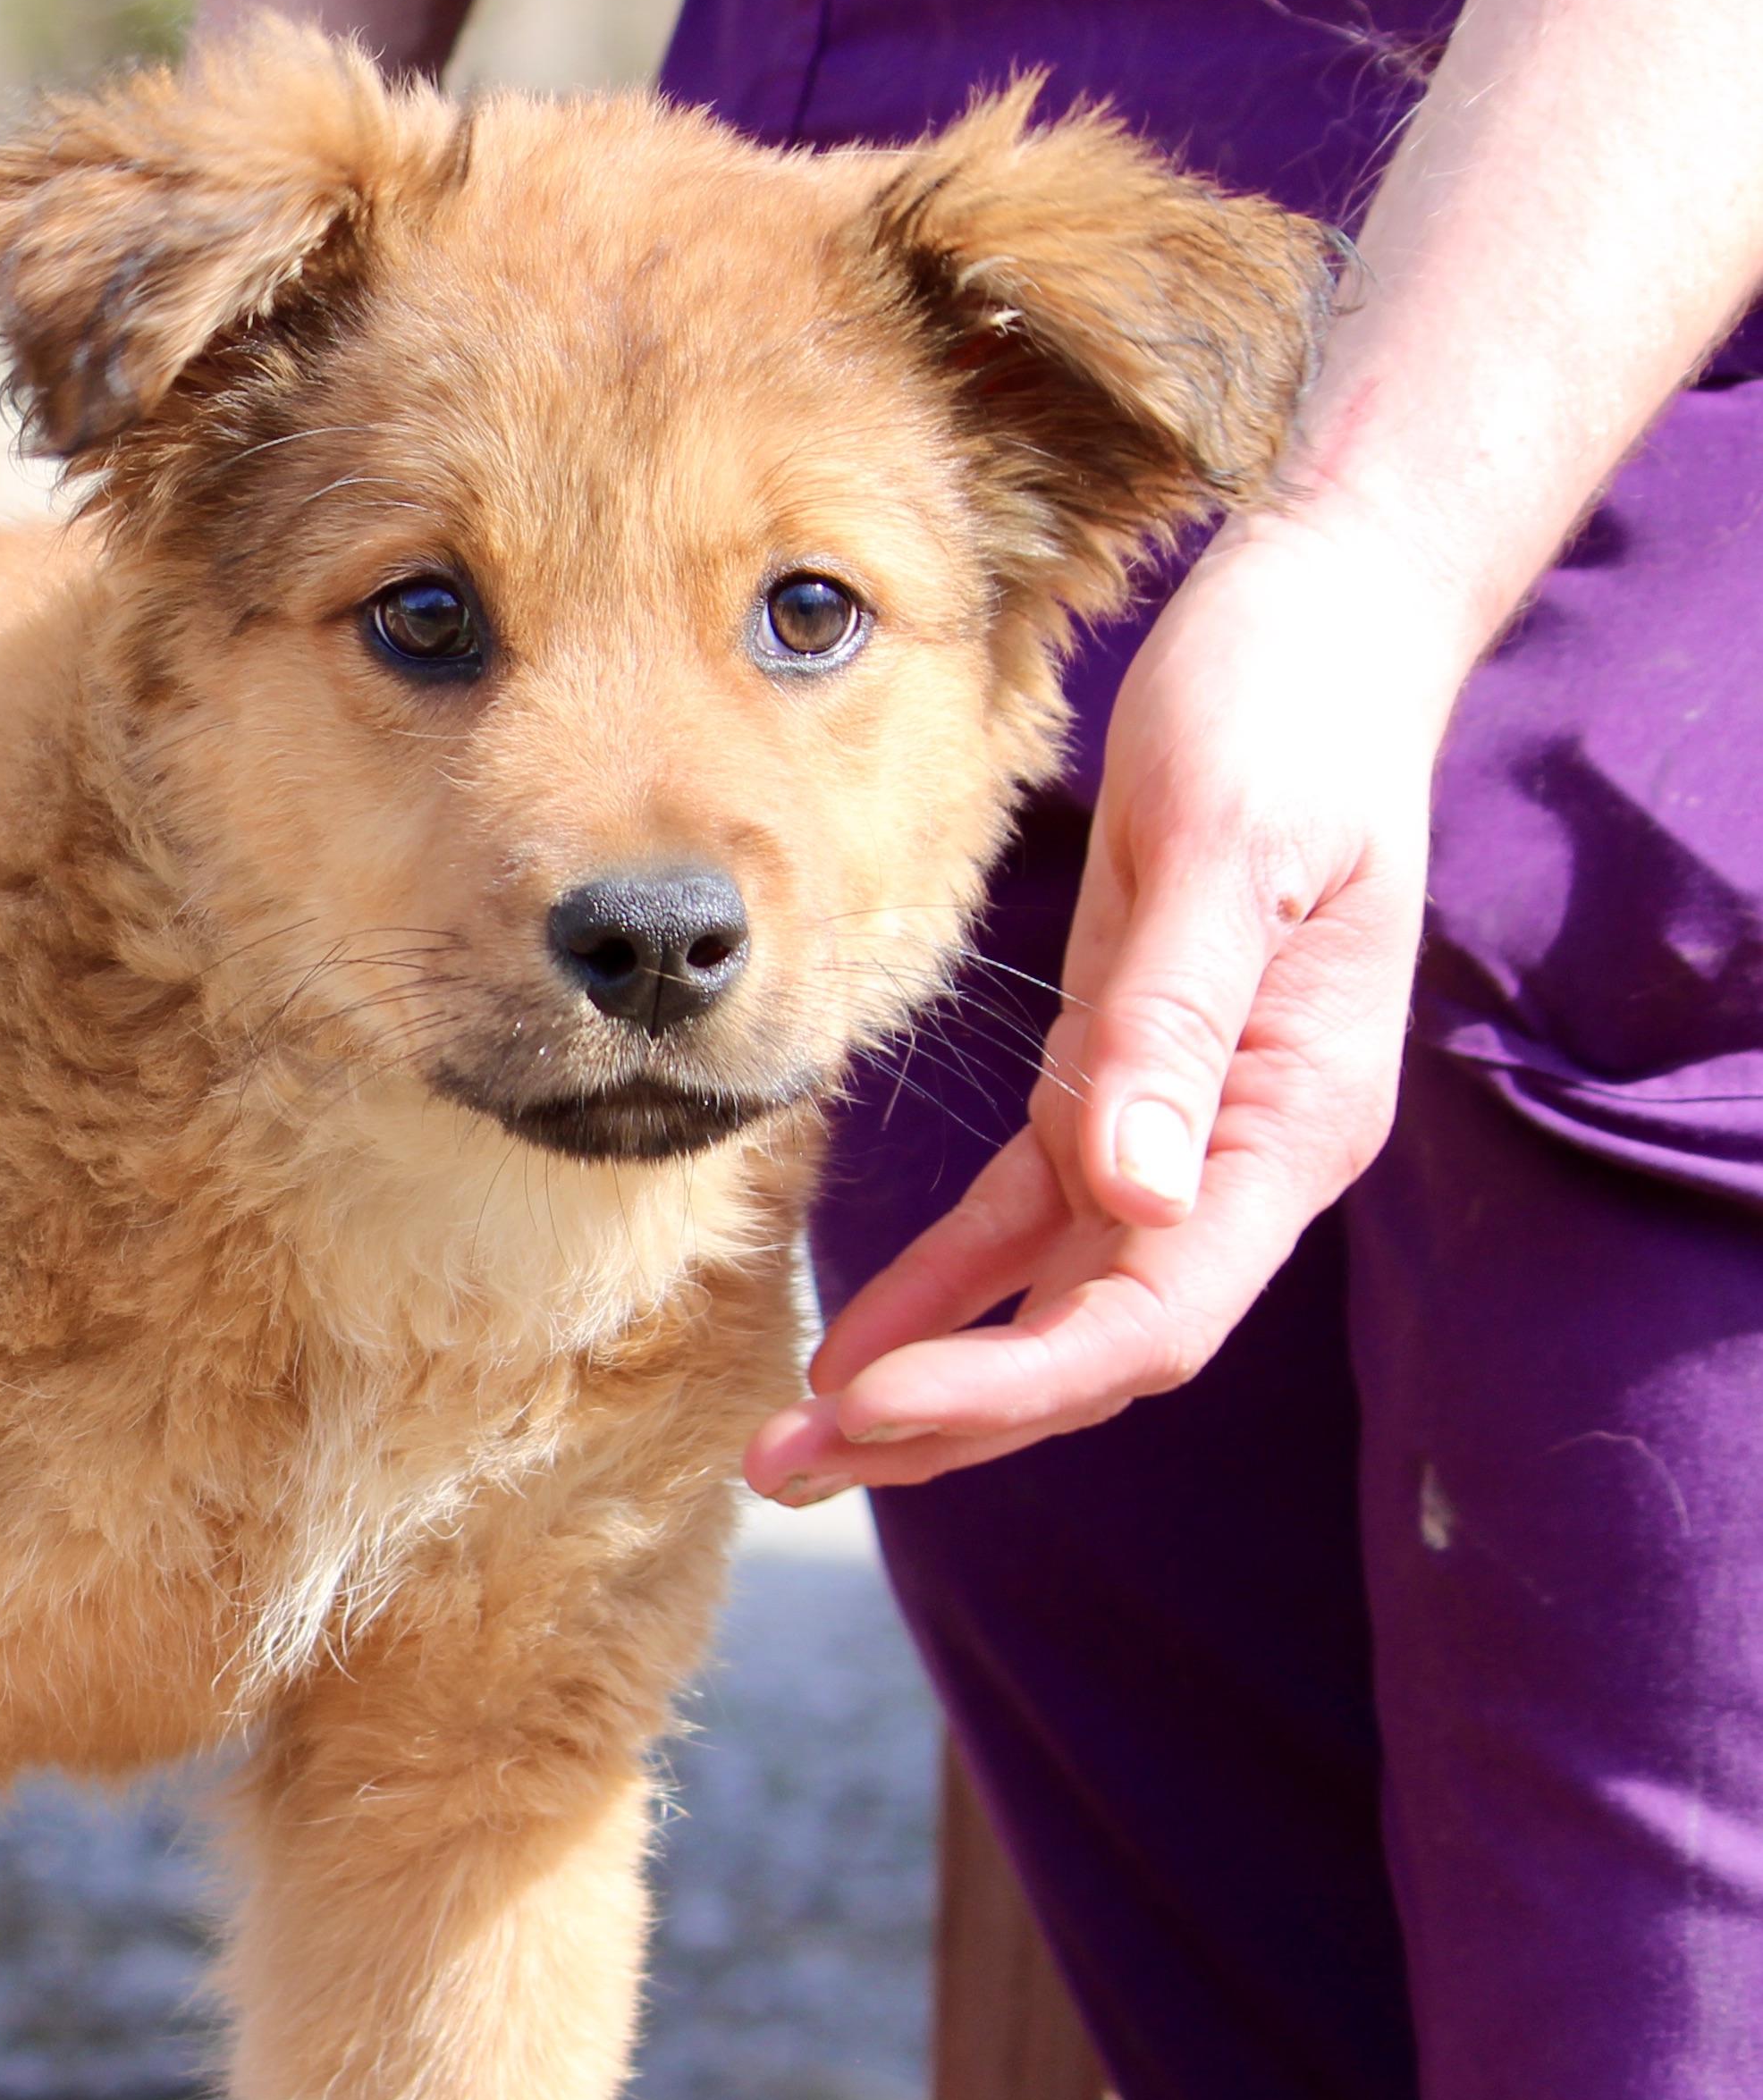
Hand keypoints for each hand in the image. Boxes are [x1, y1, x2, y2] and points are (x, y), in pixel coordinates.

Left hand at [744, 512, 1473, 1503]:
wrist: (1315, 630)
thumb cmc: (1286, 714)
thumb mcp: (1228, 842)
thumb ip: (1180, 1015)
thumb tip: (1142, 1189)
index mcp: (1291, 1121)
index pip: (1152, 1314)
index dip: (1013, 1382)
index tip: (877, 1409)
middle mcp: (1244, 1154)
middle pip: (1094, 1348)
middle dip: (946, 1423)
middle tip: (785, 1469)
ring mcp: (1184, 1131)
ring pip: (1048, 1309)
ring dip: (926, 1385)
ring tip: (789, 1445)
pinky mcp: (1121, 1086)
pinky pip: (1023, 1228)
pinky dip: (939, 1293)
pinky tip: (850, 1349)